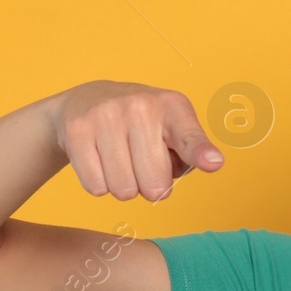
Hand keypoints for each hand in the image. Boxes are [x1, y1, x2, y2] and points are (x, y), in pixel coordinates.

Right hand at [51, 80, 224, 201]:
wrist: (86, 100)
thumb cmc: (142, 125)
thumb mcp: (172, 130)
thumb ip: (192, 154)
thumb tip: (211, 162)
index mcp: (172, 106)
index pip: (189, 137)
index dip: (200, 153)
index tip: (213, 162)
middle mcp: (140, 106)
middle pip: (154, 185)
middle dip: (150, 187)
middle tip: (142, 164)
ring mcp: (106, 116)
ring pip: (123, 190)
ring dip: (124, 187)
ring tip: (121, 161)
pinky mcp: (77, 131)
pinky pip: (96, 186)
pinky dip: (100, 184)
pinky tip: (101, 161)